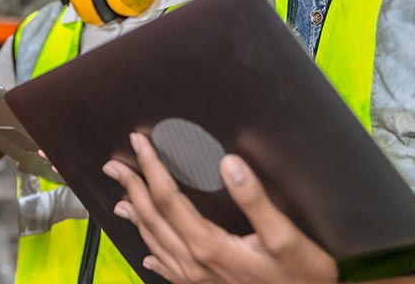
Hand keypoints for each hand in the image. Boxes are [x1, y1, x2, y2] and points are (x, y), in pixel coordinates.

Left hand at [104, 133, 336, 283]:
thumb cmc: (301, 276)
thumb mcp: (286, 236)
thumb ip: (255, 199)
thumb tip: (228, 163)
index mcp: (209, 244)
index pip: (168, 198)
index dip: (151, 168)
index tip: (138, 143)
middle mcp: (195, 263)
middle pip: (154, 218)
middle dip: (133, 188)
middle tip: (112, 166)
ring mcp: (197, 279)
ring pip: (155, 242)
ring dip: (136, 217)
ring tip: (121, 199)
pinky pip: (169, 269)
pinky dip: (153, 254)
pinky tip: (147, 254)